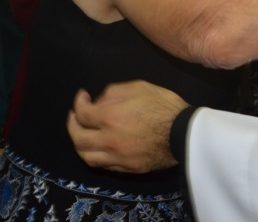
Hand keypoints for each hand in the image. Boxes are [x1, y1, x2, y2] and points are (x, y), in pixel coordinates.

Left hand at [67, 81, 188, 172]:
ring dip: (80, 144)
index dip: (78, 102)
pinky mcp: (127, 169)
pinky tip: (99, 147)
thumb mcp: (141, 87)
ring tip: (83, 134)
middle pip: (78, 138)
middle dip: (72, 124)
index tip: (83, 96)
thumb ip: (115, 91)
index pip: (82, 113)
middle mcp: (108, 141)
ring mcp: (117, 158)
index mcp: (110, 118)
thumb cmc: (164, 106)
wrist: (185, 134)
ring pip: (87, 156)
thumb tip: (99, 101)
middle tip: (75, 115)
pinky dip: (96, 155)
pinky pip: (104, 165)